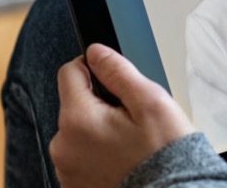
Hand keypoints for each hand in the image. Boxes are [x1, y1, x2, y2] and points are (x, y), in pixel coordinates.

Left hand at [50, 44, 194, 187]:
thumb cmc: (163, 154)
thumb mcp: (150, 102)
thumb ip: (118, 72)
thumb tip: (96, 53)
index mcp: (77, 119)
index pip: (69, 72)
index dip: (93, 68)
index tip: (114, 79)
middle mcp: (62, 146)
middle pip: (75, 105)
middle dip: (100, 105)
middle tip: (133, 120)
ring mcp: (66, 169)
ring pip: (78, 132)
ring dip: (98, 131)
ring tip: (130, 144)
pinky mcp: (74, 184)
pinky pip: (82, 157)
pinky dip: (98, 155)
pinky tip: (123, 161)